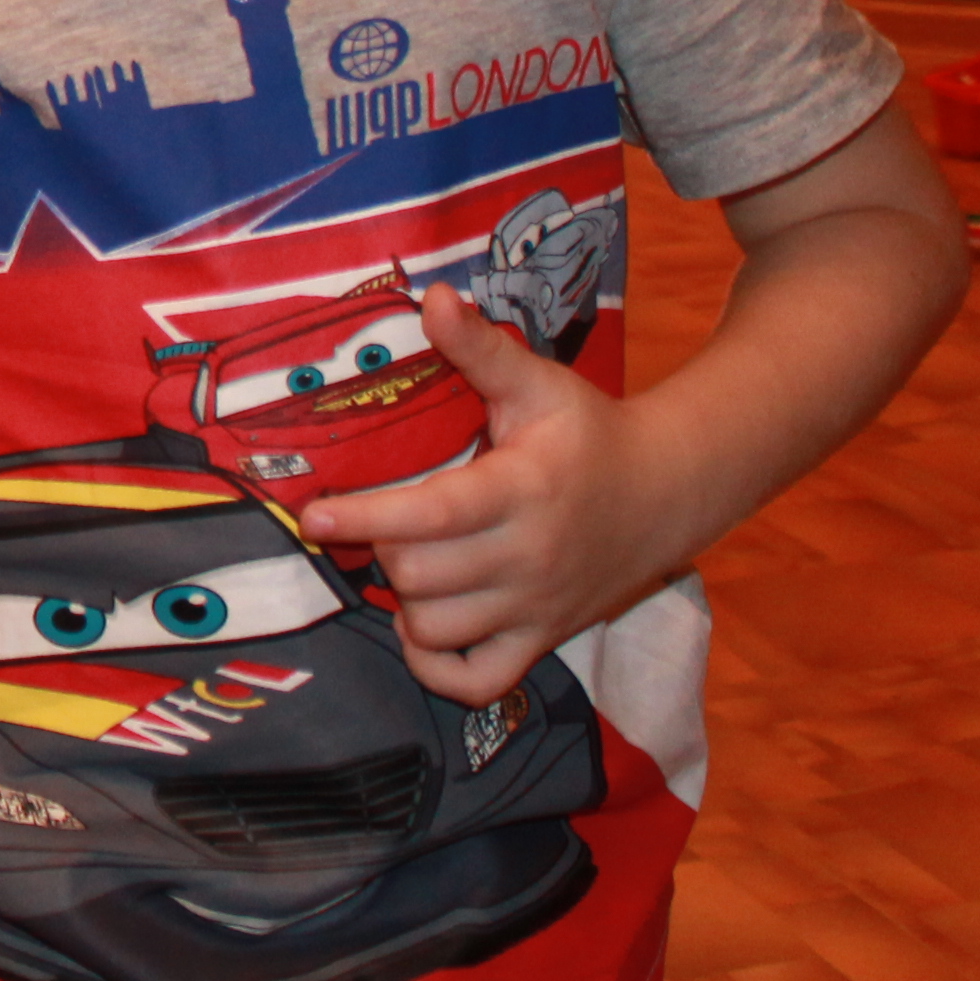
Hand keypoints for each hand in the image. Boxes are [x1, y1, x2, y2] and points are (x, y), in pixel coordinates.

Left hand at [295, 285, 685, 704]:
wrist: (667, 494)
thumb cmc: (590, 434)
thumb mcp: (538, 384)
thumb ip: (480, 348)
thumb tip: (431, 297)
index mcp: (522, 490)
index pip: (431, 515)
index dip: (365, 516)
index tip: (312, 513)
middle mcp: (529, 557)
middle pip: (421, 576)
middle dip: (382, 548)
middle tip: (377, 519)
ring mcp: (537, 607)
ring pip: (439, 629)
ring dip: (404, 601)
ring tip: (405, 560)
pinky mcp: (543, 639)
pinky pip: (478, 682)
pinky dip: (437, 667)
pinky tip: (422, 627)